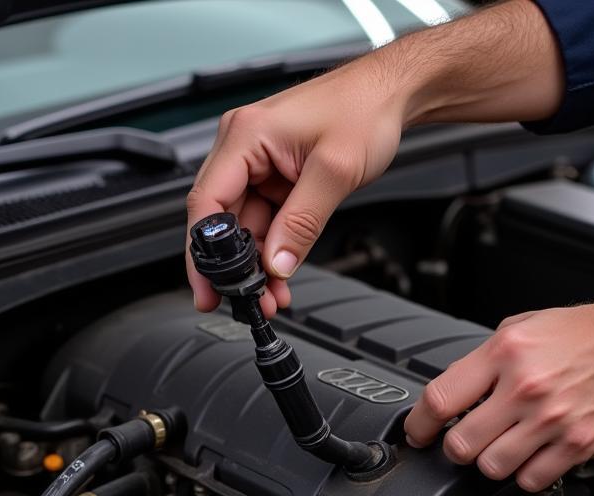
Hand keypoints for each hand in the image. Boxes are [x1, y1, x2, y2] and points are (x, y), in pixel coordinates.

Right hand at [185, 1, 564, 316]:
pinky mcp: (275, 178)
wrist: (391, 94)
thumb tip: (276, 264)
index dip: (203, 253)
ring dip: (256, 266)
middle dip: (232, 268)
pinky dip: (271, 251)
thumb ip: (301, 223)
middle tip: (243, 302)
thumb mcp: (334, 172)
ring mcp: (258, 165)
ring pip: (244, 229)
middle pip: (220, 221)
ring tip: (271, 296)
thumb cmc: (363, 109)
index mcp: (245, 136)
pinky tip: (280, 276)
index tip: (209, 288)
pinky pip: (265, 223)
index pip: (206, 203)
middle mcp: (243, 148)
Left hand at [403, 297, 593, 491]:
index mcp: (505, 352)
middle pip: (460, 445)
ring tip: (505, 447)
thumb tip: (452, 395)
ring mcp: (552, 419)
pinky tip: (534, 456)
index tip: (418, 433)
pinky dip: (527, 474)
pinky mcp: (578, 444)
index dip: (419, 425)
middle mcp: (525, 387)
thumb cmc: (591, 332)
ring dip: (492, 464)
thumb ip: (486, 361)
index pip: (438, 399)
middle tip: (467, 442)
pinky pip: (531, 479)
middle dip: (457, 448)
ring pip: (491, 468)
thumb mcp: (525, 327)